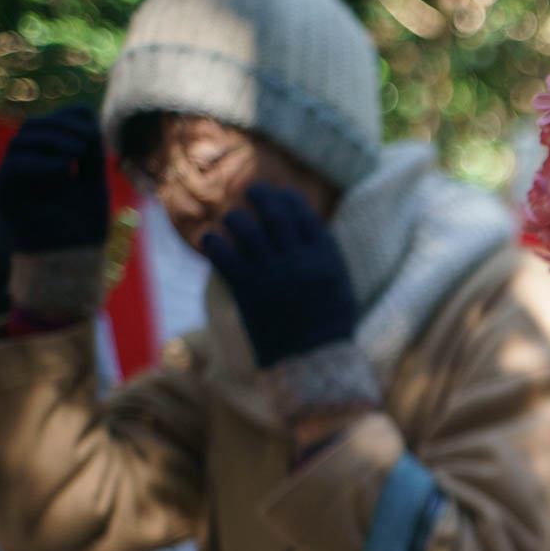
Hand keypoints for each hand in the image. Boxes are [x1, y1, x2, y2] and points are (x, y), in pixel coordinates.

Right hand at [0, 104, 109, 252]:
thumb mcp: (93, 179)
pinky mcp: (2, 196)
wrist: (74, 260)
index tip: (91, 131)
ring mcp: (9, 180)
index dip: (67, 117)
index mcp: (43, 159)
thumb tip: (83, 114)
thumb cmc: (84, 224)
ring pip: (19, 142)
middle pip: (31, 127)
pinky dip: (40, 164)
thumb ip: (88, 149)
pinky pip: (12, 168)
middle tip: (85, 144)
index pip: (46, 122)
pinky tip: (63, 172)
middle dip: (61, 127)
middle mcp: (22, 166)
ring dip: (52, 142)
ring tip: (77, 157)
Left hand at [200, 184, 357, 368]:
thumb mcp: (338, 284)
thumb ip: (324, 256)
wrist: (314, 360)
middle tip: (252, 190)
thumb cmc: (329, 324)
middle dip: (260, 195)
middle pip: (273, 212)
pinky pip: (223, 253)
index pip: (302, 212)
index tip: (280, 194)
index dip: (288, 198)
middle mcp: (297, 259)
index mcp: (323, 256)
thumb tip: (307, 232)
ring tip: (232, 218)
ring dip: (235, 217)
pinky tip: (210, 241)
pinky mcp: (247, 289)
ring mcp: (271, 273)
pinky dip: (213, 242)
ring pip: (244, 227)